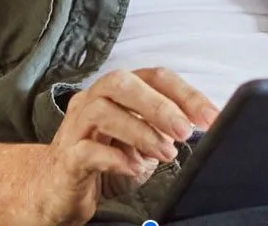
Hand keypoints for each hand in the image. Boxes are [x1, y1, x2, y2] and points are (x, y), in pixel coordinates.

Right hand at [24, 68, 218, 225]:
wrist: (56, 190)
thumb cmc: (103, 162)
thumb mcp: (143, 144)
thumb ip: (165, 131)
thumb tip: (199, 127)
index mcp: (117, 92)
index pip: (154, 77)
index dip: (186, 94)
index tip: (211, 117)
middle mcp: (94, 100)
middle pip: (123, 83)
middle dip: (159, 105)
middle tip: (186, 131)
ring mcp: (76, 126)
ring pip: (104, 111)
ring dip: (141, 132)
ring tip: (166, 154)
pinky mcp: (66, 157)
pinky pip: (87, 150)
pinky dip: (115, 157)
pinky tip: (134, 167)